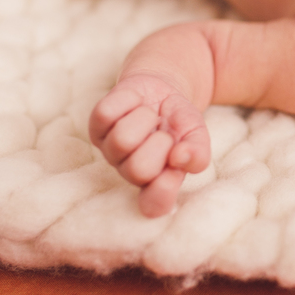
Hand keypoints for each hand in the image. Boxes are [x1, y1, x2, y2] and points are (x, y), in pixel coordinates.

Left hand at [89, 73, 210, 217]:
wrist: (164, 89)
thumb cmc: (179, 121)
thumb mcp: (197, 134)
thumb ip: (198, 152)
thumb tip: (181, 158)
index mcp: (158, 181)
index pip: (154, 205)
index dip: (163, 191)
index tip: (175, 166)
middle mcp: (131, 171)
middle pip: (138, 169)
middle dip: (160, 142)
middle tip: (164, 133)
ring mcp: (111, 150)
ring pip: (121, 139)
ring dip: (145, 117)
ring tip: (150, 115)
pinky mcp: (96, 126)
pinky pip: (106, 114)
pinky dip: (128, 100)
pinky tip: (135, 102)